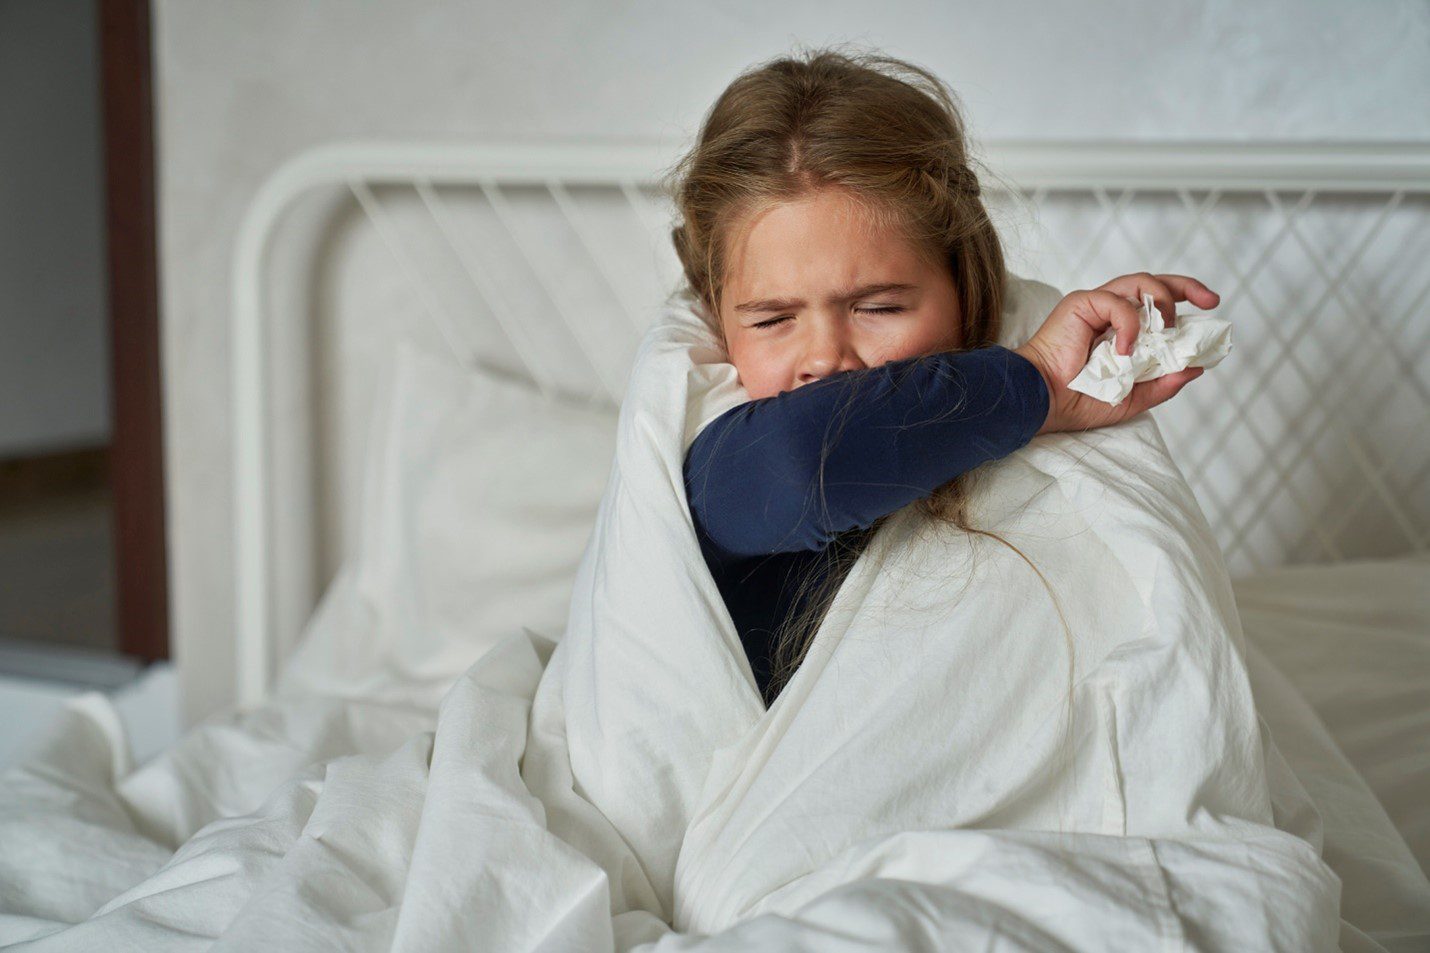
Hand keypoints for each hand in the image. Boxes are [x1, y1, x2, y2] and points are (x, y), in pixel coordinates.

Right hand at [1013, 273, 1220, 435]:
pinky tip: (1124, 348)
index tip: (1211, 309)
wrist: (1043, 402)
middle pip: (1153, 283)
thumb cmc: (1077, 402)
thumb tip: (1195, 368)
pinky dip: (1129, 323)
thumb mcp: (1133, 398)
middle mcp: (1110, 313)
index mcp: (1121, 330)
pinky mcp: (1080, 304)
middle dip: (1186, 286)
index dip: (1185, 301)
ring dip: (1162, 301)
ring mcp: (1095, 306)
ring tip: (1166, 329)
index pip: (1157, 304)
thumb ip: (1162, 384)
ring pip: (1139, 282)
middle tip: (1209, 300)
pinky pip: (1116, 302)